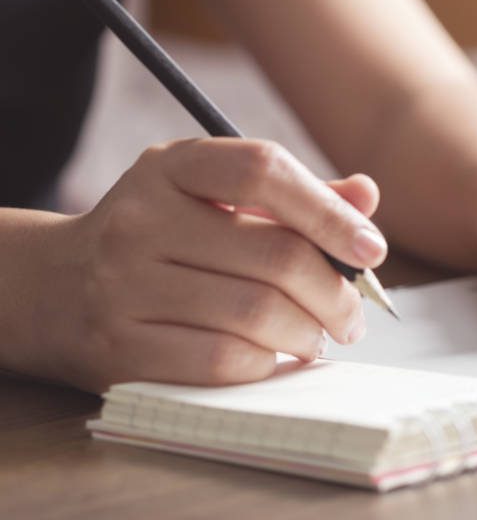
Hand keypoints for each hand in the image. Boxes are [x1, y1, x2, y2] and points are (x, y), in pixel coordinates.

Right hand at [48, 139, 385, 391]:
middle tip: (352, 315)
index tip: (371, 248)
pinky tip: (274, 357)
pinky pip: (223, 360)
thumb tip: (366, 197)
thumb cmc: (161, 238)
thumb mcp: (213, 198)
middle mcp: (141, 218)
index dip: (330, 211)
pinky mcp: (118, 347)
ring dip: (308, 333)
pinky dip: (266, 363)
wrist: (52, 288)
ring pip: (257, 313)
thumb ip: (292, 197)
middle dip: (335, 293)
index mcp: (172, 167)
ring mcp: (123, 284)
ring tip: (317, 336)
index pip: (263, 169)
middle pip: (275, 255)